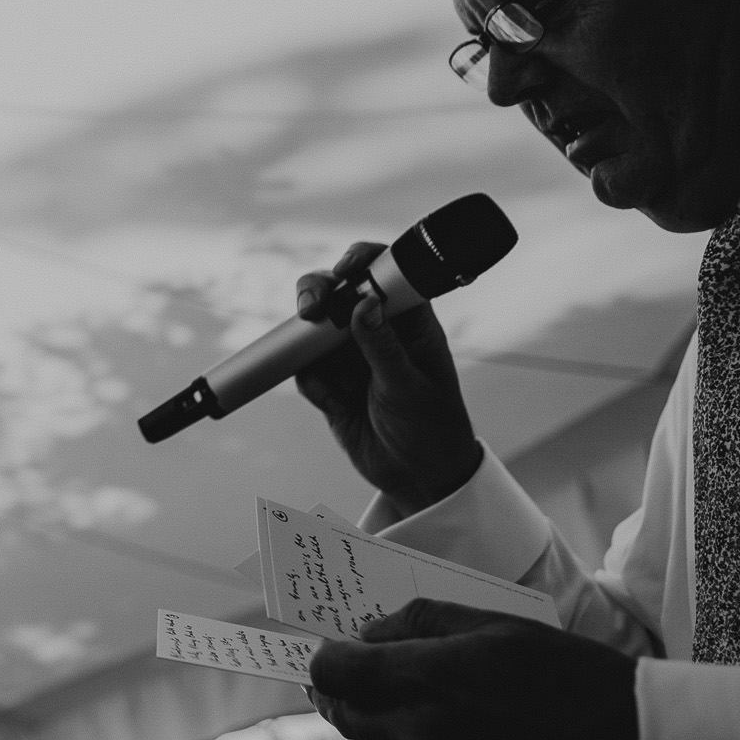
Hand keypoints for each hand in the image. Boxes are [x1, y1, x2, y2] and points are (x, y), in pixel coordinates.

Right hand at [292, 243, 479, 517]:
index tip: (345, 269)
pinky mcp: (331, 382)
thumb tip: (363, 302)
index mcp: (410, 323)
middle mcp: (378, 331)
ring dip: (308, 340)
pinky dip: (312, 382)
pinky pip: (307, 369)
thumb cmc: (431, 428)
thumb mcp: (409, 387)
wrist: (418, 478)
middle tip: (310, 309)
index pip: (385, 274)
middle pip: (338, 292)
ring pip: (316, 328)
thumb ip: (383, 347)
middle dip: (319, 293)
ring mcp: (352, 356)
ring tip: (319, 367)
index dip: (363, 261)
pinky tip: (335, 403)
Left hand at [308, 600, 644, 739]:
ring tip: (453, 704)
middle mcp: (428, 738)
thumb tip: (368, 631)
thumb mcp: (502, 627)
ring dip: (401, 726)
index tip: (333, 649)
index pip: (334, 673)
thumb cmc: (576, 679)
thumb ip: (424, 622)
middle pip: (349, 716)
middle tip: (361, 672)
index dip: (325, 658)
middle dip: (346, 693)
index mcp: (431, 682)